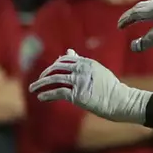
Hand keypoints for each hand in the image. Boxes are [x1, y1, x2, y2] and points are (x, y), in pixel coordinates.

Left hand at [30, 50, 149, 122]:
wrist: (120, 100)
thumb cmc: (109, 87)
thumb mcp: (95, 70)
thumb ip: (80, 61)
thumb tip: (68, 51)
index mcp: (86, 62)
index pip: (64, 60)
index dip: (54, 65)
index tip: (48, 72)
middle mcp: (81, 69)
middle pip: (56, 68)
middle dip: (44, 74)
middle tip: (37, 81)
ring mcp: (79, 81)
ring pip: (53, 79)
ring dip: (40, 84)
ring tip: (32, 89)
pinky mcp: (77, 94)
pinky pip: (57, 92)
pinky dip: (46, 94)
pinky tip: (40, 97)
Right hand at [118, 0, 152, 52]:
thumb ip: (148, 40)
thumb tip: (133, 47)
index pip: (135, 13)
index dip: (126, 19)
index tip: (119, 26)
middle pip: (141, 6)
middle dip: (132, 14)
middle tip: (126, 20)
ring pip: (151, 4)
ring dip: (143, 10)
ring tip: (141, 15)